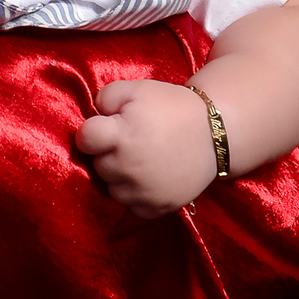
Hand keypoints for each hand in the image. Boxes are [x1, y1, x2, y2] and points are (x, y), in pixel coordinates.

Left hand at [75, 79, 216, 218]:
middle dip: (107, 152)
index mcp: (121, 136)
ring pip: (111, 188)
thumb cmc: (173, 107)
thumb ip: (107, 97)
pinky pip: (130, 205)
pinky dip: (135, 194)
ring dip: (119, 175)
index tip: (105, 128)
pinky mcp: (154, 209)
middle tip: (129, 142)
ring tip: (140, 160)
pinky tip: (148, 177)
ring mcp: (141, 192)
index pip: (85, 139)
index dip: (92, 131)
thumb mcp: (139, 89)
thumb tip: (94, 114)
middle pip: (97, 164)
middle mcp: (128, 167)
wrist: (214, 134)